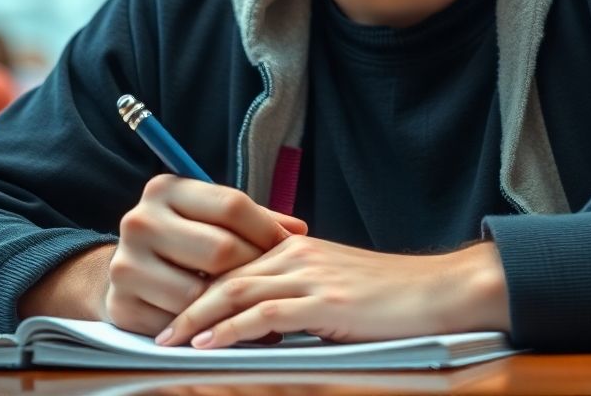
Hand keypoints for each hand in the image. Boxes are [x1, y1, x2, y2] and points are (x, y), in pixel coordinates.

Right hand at [105, 174, 307, 335]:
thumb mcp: (209, 215)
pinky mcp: (122, 306)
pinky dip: (206, 325)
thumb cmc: (183, 236)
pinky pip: (180, 321)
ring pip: (201, 291)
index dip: (267, 229)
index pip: (231, 206)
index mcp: (165, 189)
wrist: (126, 268)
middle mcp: (140, 222)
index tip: (288, 245)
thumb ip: (254, 218)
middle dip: (254, 267)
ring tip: (253, 302)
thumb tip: (299, 230)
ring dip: (232, 303)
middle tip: (273, 278)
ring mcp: (127, 265)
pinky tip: (222, 321)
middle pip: (219, 249)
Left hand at [156, 236, 510, 347]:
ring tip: (169, 339)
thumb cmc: (386, 295)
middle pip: (226, 274)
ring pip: (237, 291)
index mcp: (297, 248)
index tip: (172, 308)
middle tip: (158, 329)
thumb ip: (297, 293)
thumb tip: (261, 320)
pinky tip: (208, 343)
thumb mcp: (334, 284)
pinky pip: (264, 314)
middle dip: (187, 302)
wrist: (432, 292)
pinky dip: (229, 329)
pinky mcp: (323, 302)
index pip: (236, 263)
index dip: (200, 286)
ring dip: (197, 317)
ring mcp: (310, 276)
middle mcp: (297, 254)